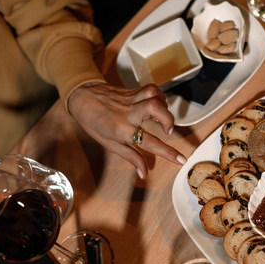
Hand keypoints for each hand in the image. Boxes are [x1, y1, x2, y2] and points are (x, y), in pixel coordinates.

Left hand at [67, 82, 185, 178]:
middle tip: (167, 130)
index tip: (182, 160)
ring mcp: (130, 99)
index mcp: (122, 130)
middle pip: (154, 108)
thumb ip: (131, 157)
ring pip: (153, 95)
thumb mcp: (110, 144)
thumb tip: (145, 174)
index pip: (149, 142)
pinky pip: (151, 90)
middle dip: (168, 119)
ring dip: (164, 105)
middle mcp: (127, 113)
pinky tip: (157, 105)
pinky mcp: (132, 90)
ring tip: (161, 117)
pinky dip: (159, 97)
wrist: (82, 98)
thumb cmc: (94, 124)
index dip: (167, 152)